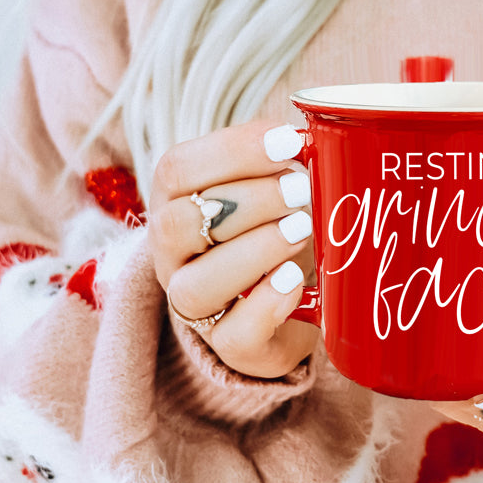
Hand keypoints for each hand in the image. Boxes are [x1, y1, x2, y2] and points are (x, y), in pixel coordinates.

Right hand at [148, 120, 318, 377]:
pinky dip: (267, 304)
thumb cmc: (276, 230)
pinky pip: (234, 335)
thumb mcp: (271, 191)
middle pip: (180, 223)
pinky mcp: (229, 345)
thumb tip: (309, 137)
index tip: (288, 142)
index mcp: (175, 203)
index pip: (177, 169)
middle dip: (248, 200)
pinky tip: (295, 279)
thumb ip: (278, 166)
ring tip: (302, 230)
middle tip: (302, 188)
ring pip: (196, 286)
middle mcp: (173, 255)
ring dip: (254, 251)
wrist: (288, 303)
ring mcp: (195, 304)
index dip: (232, 151)